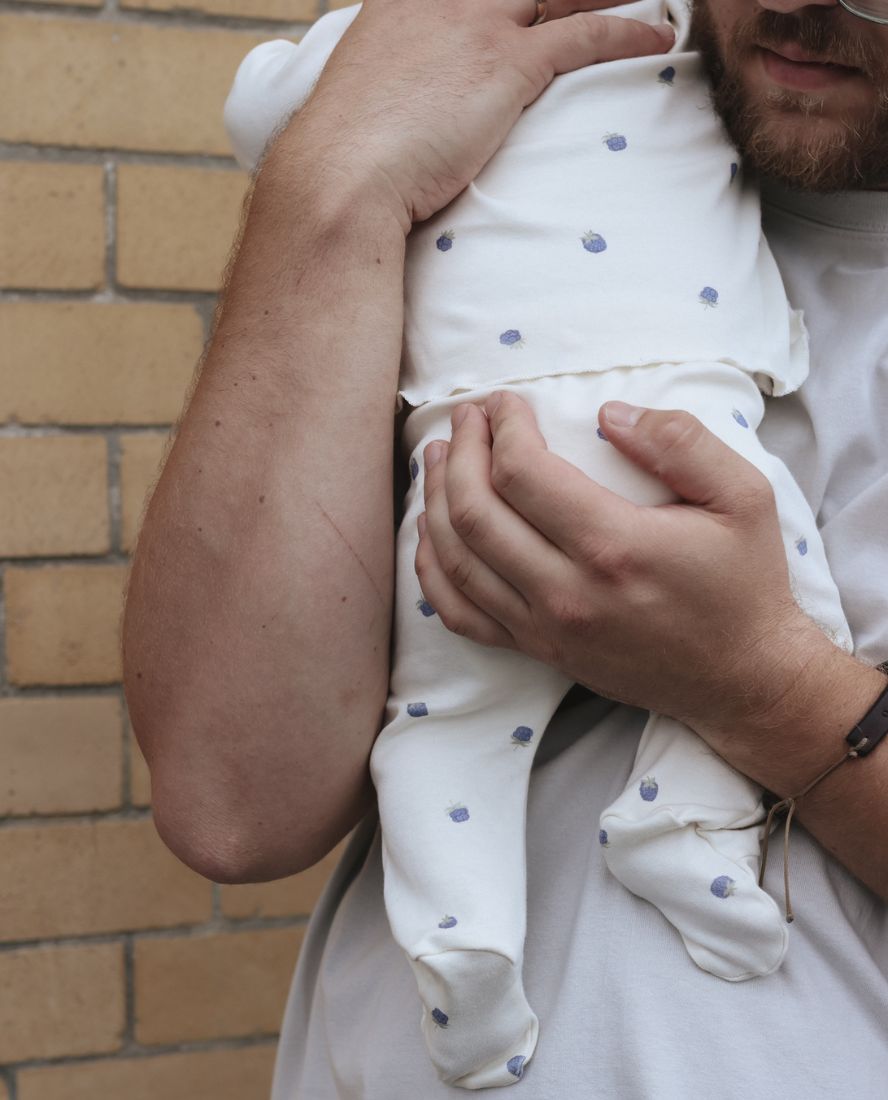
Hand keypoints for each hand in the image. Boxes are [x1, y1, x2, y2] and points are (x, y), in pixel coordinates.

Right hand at [288, 0, 674, 228]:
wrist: (341, 176)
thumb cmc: (345, 156)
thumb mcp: (363, 96)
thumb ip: (394, 78)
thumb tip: (404, 105)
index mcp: (405, 0)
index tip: (531, 3)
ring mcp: (476, 24)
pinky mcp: (506, 63)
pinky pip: (585, 35)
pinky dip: (628, 31)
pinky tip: (658, 36)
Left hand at [416, 392, 835, 748]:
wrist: (741, 678)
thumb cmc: (744, 584)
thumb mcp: (744, 498)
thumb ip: (682, 443)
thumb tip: (608, 413)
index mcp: (614, 546)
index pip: (522, 473)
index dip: (502, 427)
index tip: (505, 403)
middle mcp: (567, 591)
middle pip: (475, 512)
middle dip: (459, 453)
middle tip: (465, 418)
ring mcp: (545, 628)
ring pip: (457, 560)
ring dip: (435, 500)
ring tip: (436, 458)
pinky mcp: (538, 651)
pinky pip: (461, 614)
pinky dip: (433, 571)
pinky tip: (431, 533)